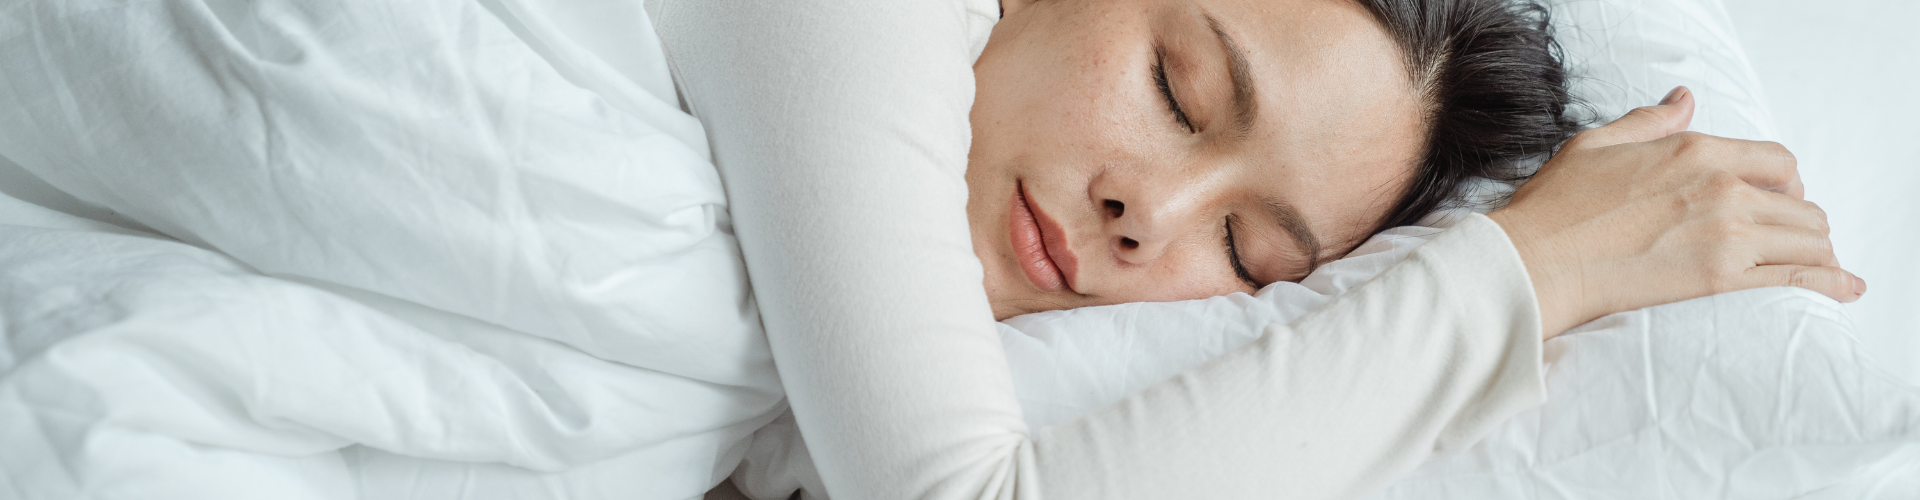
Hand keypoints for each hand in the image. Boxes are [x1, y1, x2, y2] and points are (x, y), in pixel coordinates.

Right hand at [1488, 87, 1862, 337]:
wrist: (1537, 261)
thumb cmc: (1556, 207)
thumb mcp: (1598, 144)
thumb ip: (1650, 122)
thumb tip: (1684, 101)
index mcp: (1695, 150)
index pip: (1777, 160)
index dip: (1785, 180)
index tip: (1777, 197)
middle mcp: (1722, 186)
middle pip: (1800, 202)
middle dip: (1800, 219)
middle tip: (1787, 237)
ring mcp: (1726, 233)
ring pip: (1807, 238)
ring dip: (1816, 251)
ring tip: (1814, 264)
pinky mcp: (1720, 278)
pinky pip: (1796, 276)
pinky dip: (1828, 282)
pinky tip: (1845, 288)